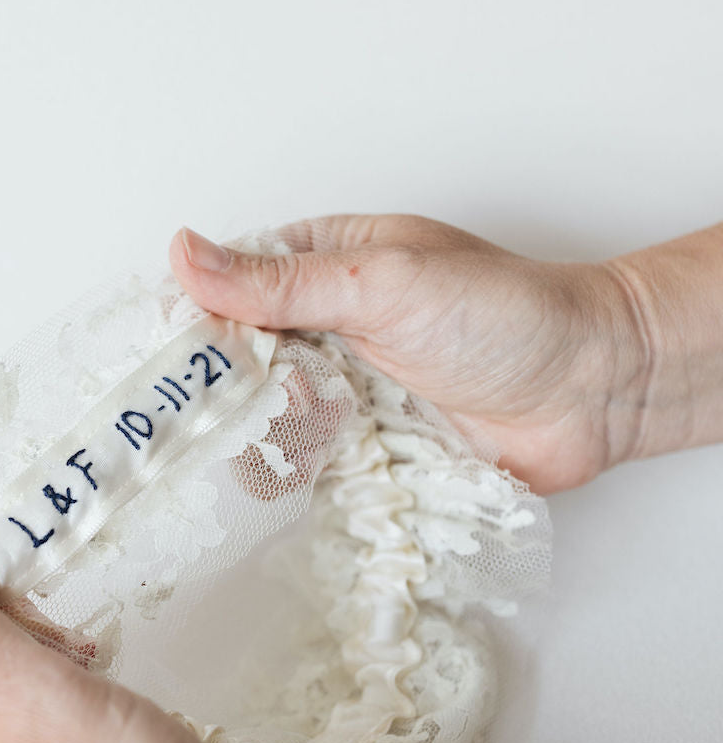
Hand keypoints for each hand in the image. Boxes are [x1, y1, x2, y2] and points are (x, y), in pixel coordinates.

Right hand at [171, 216, 722, 493]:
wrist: (590, 391)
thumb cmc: (504, 317)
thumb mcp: (382, 283)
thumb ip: (283, 283)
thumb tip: (185, 254)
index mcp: (326, 263)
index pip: (228, 286)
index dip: (188, 323)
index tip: (152, 364)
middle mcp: (329, 326)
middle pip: (239, 359)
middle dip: (213, 391)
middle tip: (178, 427)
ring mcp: (349, 389)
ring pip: (268, 415)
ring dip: (253, 437)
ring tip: (230, 460)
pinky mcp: (371, 445)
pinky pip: (313, 462)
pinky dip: (293, 473)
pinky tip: (271, 488)